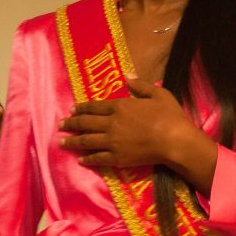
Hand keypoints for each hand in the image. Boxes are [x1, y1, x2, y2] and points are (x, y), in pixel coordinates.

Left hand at [58, 77, 198, 169]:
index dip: (81, 108)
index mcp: (120, 106)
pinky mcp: (117, 158)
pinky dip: (87, 159)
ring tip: (61, 142)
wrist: (175, 141)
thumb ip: (140, 85)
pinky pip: (97, 158)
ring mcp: (112, 142)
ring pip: (86, 141)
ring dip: (72, 141)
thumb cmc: (170, 116)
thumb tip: (126, 75)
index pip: (94, 107)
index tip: (72, 109)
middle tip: (60, 124)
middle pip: (85, 123)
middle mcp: (111, 123)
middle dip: (71, 123)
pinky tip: (80, 159)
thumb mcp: (158, 94)